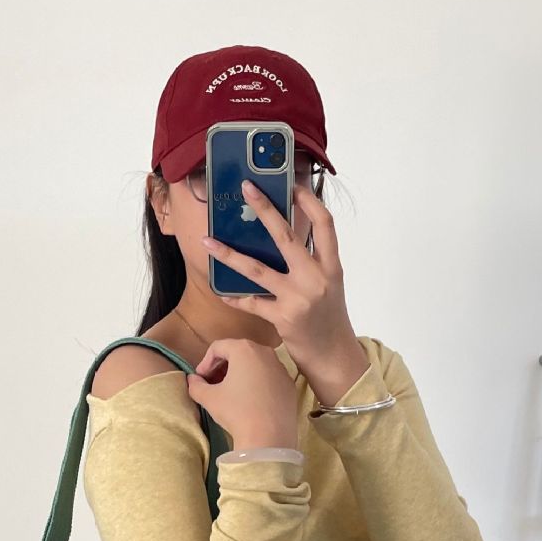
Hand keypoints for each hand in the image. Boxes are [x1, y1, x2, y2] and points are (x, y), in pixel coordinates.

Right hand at [186, 337, 299, 451]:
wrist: (269, 437)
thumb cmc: (236, 411)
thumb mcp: (209, 398)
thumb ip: (196, 385)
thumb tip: (192, 380)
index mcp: (244, 349)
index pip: (217, 347)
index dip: (205, 362)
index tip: (200, 380)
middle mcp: (265, 352)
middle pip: (238, 352)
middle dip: (222, 367)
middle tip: (213, 384)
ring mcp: (281, 368)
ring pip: (255, 364)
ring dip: (240, 374)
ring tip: (231, 393)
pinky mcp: (290, 385)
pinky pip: (269, 377)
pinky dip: (257, 383)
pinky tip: (251, 401)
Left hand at [202, 179, 369, 402]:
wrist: (334, 355)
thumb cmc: (329, 318)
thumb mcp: (329, 285)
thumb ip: (312, 262)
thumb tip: (282, 236)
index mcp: (331, 267)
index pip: (325, 225)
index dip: (309, 201)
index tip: (292, 185)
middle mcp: (316, 278)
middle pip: (287, 236)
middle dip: (265, 209)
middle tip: (247, 188)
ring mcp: (298, 298)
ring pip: (257, 269)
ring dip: (229, 254)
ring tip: (207, 241)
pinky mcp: (282, 317)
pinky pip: (251, 302)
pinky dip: (235, 297)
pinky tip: (221, 292)